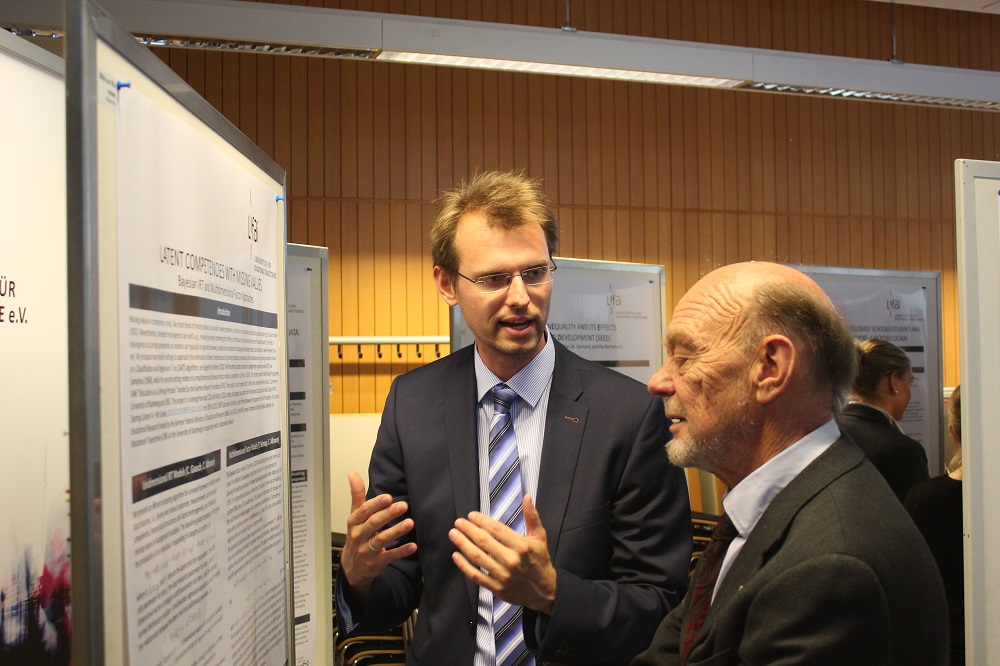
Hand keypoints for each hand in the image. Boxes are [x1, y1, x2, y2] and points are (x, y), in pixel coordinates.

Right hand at [341, 471, 416, 605]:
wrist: (352, 567)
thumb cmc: (357, 535)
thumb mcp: (355, 516)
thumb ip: (357, 495)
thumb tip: (352, 473)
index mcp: (354, 522)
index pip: (364, 511)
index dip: (376, 504)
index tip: (388, 497)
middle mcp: (358, 536)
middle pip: (373, 524)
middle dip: (388, 515)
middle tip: (403, 506)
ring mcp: (366, 551)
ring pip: (381, 540)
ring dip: (396, 531)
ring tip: (410, 523)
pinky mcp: (376, 563)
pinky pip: (390, 556)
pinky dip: (401, 551)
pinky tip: (413, 546)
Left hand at [449, 494, 556, 614]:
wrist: (544, 591)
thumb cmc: (540, 560)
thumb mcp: (540, 537)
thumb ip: (532, 516)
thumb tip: (527, 496)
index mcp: (522, 546)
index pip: (497, 530)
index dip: (482, 521)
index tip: (470, 515)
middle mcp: (511, 561)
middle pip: (484, 542)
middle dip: (468, 530)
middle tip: (458, 523)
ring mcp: (503, 576)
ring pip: (477, 558)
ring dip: (463, 544)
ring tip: (453, 534)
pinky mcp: (496, 588)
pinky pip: (476, 575)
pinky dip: (464, 565)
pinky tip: (456, 555)